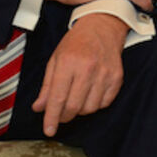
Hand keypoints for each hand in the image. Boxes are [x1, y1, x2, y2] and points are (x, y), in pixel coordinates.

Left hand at [31, 13, 126, 135]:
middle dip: (64, 116)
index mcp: (68, 62)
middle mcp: (88, 68)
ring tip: (77, 98)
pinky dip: (96, 104)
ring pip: (90, 108)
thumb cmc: (77, 42)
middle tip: (61, 114)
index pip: (57, 98)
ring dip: (80, 109)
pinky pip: (105, 103)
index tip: (48, 130)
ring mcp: (104, 73)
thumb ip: (47, 85)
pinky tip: (91, 93)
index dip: (51, 118)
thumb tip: (39, 107)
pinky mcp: (117, 78)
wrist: (103, 26)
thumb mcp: (55, 59)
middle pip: (74, 107)